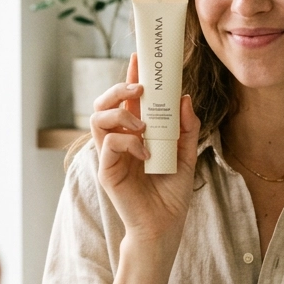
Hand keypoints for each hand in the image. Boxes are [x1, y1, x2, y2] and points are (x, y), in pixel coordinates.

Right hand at [90, 52, 200, 247]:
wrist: (165, 226)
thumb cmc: (172, 193)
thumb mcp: (186, 155)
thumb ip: (186, 127)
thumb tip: (185, 98)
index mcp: (135, 133)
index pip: (128, 99)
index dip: (130, 76)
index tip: (139, 57)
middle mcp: (119, 140)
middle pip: (104, 102)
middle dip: (119, 87)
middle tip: (140, 87)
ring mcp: (110, 154)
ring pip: (98, 117)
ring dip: (121, 113)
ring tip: (143, 125)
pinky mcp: (106, 170)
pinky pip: (108, 144)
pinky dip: (128, 141)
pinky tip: (145, 152)